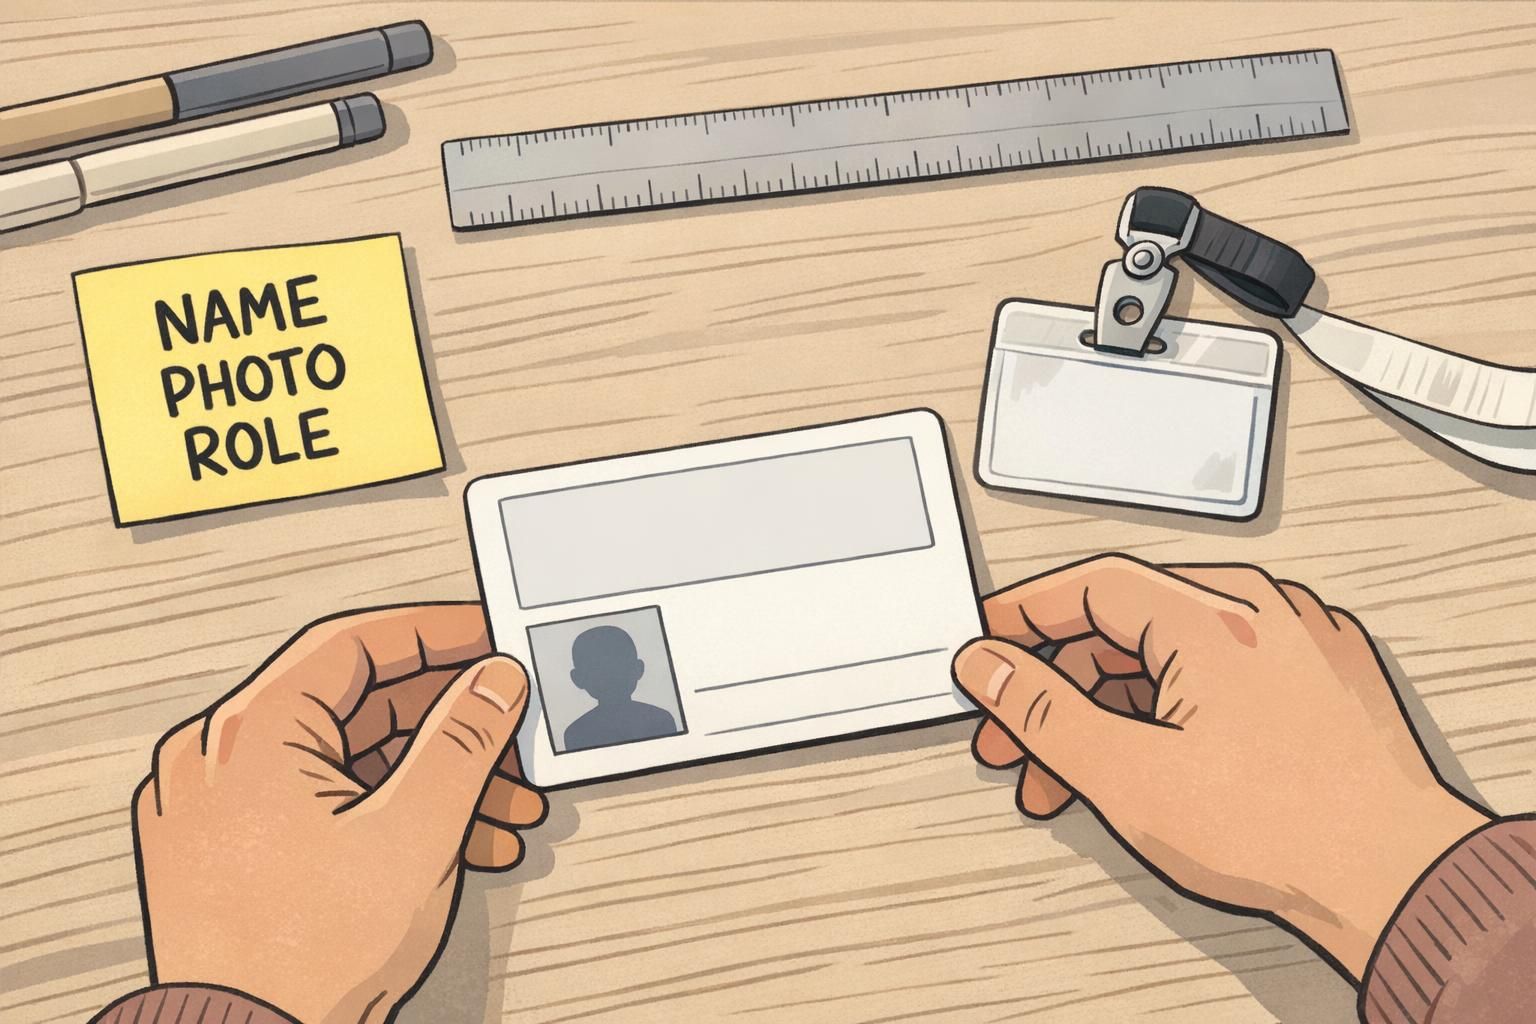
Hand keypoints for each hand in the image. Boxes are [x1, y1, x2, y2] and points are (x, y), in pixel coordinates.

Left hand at [132, 604, 546, 1023]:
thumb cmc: (306, 959)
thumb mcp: (418, 829)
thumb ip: (467, 737)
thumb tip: (495, 680)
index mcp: (249, 732)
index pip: (357, 642)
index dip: (439, 634)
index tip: (491, 638)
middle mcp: (219, 757)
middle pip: (357, 703)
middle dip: (451, 724)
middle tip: (510, 731)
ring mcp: (219, 807)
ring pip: (347, 757)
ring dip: (434, 775)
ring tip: (504, 808)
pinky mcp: (231, 850)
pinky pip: (321, 801)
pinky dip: (390, 810)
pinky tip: (459, 840)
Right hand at [953, 556, 1490, 977]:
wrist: (1399, 879)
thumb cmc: (1286, 831)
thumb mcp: (1126, 773)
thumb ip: (1040, 710)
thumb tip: (986, 665)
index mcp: (1211, 614)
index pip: (1087, 586)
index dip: (1020, 618)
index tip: (983, 649)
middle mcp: (1259, 608)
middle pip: (1124, 625)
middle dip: (1058, 688)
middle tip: (1015, 742)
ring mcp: (1297, 638)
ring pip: (1170, 653)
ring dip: (1108, 709)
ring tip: (1073, 777)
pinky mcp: (1320, 673)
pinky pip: (1221, 668)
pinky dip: (1169, 707)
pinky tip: (1143, 763)